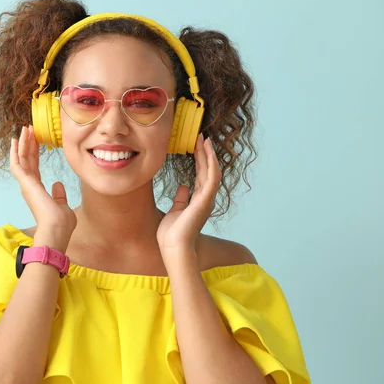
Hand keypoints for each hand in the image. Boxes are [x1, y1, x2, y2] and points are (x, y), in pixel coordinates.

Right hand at [10, 126, 76, 247]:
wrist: (57, 229)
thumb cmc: (61, 223)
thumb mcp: (62, 204)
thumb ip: (58, 194)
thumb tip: (58, 184)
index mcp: (38, 190)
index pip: (34, 167)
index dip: (34, 152)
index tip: (36, 139)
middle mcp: (29, 186)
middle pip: (27, 160)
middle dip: (28, 143)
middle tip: (29, 128)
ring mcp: (26, 184)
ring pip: (21, 159)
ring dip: (23, 143)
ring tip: (25, 129)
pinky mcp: (25, 183)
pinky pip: (17, 164)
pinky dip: (16, 152)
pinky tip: (16, 140)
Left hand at [156, 135, 220, 255]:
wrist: (173, 247)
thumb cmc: (172, 233)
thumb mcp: (175, 211)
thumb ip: (181, 199)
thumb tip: (183, 186)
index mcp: (198, 200)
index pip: (201, 174)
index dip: (199, 159)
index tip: (195, 144)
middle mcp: (205, 198)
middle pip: (207, 170)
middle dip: (204, 152)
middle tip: (200, 136)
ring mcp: (207, 199)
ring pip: (212, 171)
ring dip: (208, 154)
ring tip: (203, 139)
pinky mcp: (205, 200)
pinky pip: (211, 177)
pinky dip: (210, 163)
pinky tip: (207, 151)